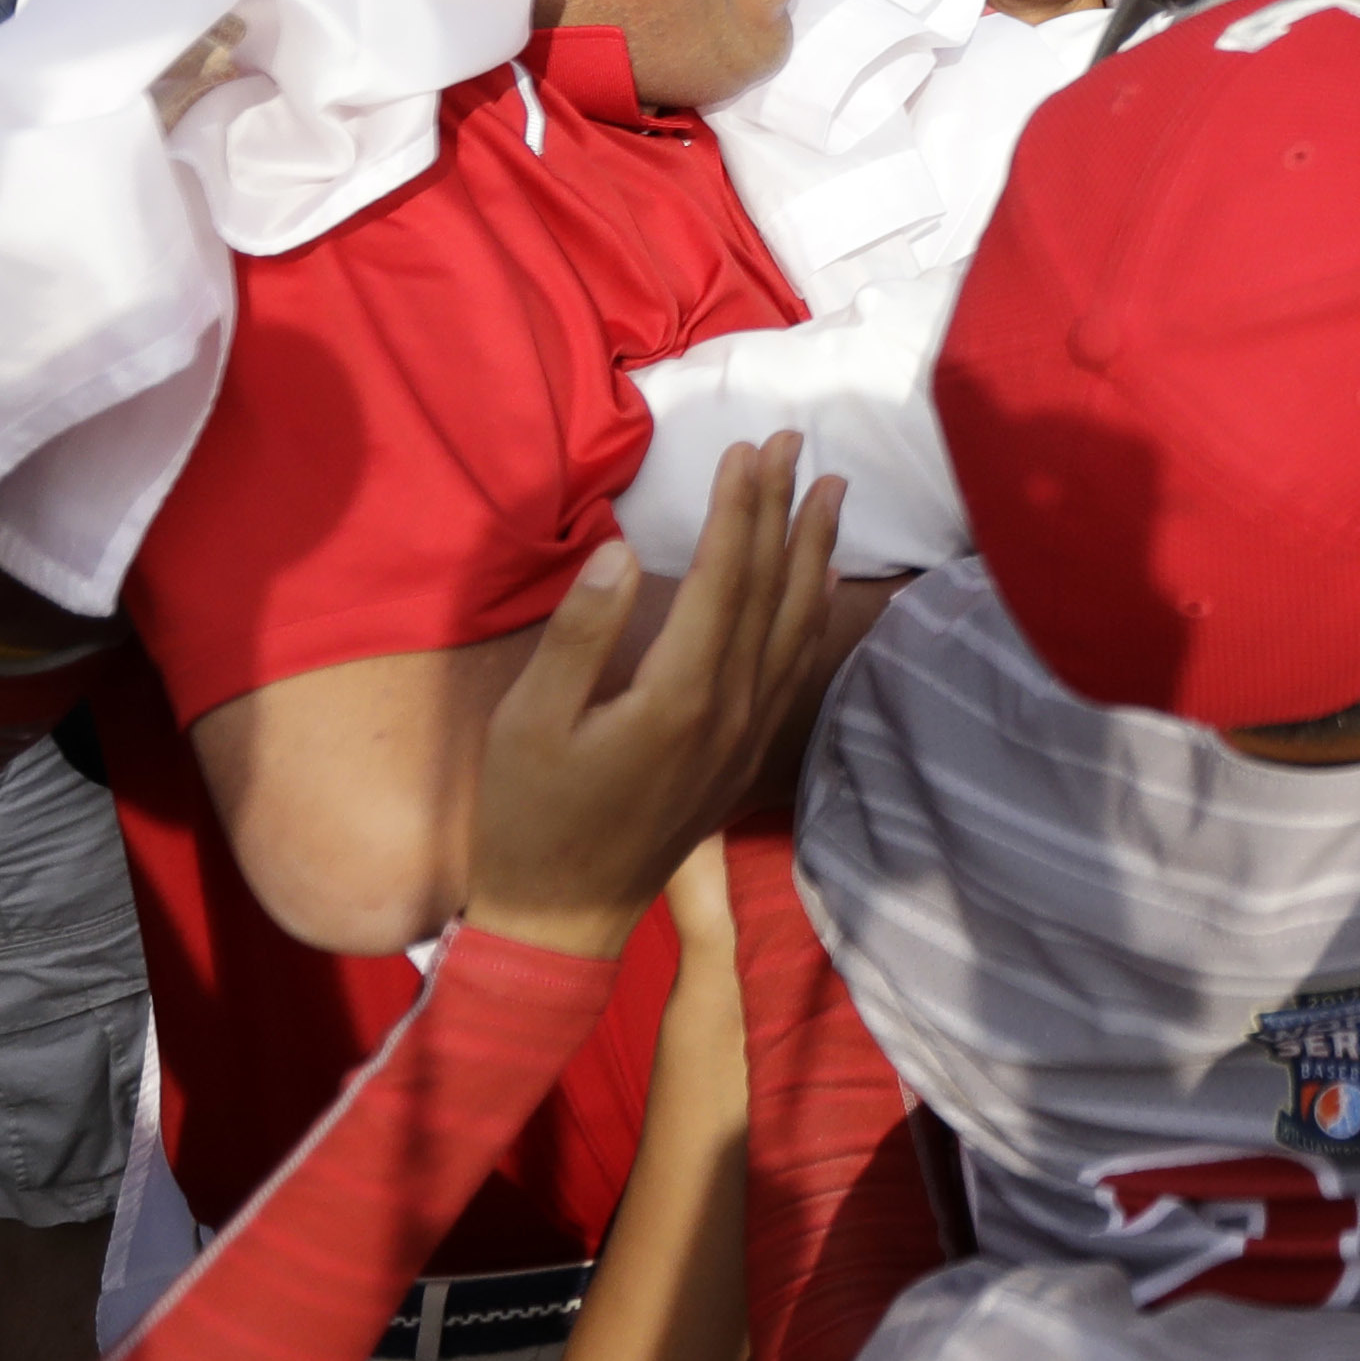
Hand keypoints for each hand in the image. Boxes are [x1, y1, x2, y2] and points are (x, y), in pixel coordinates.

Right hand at [464, 435, 842, 961]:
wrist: (563, 920)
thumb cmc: (529, 817)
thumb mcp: (530, 722)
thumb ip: (581, 634)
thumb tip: (620, 550)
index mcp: (679, 695)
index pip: (725, 578)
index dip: (740, 508)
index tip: (749, 447)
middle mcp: (731, 711)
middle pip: (770, 590)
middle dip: (783, 509)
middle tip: (797, 441)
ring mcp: (746, 737)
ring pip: (796, 626)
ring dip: (814, 552)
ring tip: (830, 491)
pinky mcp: (744, 758)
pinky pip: (795, 670)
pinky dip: (814, 616)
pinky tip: (822, 584)